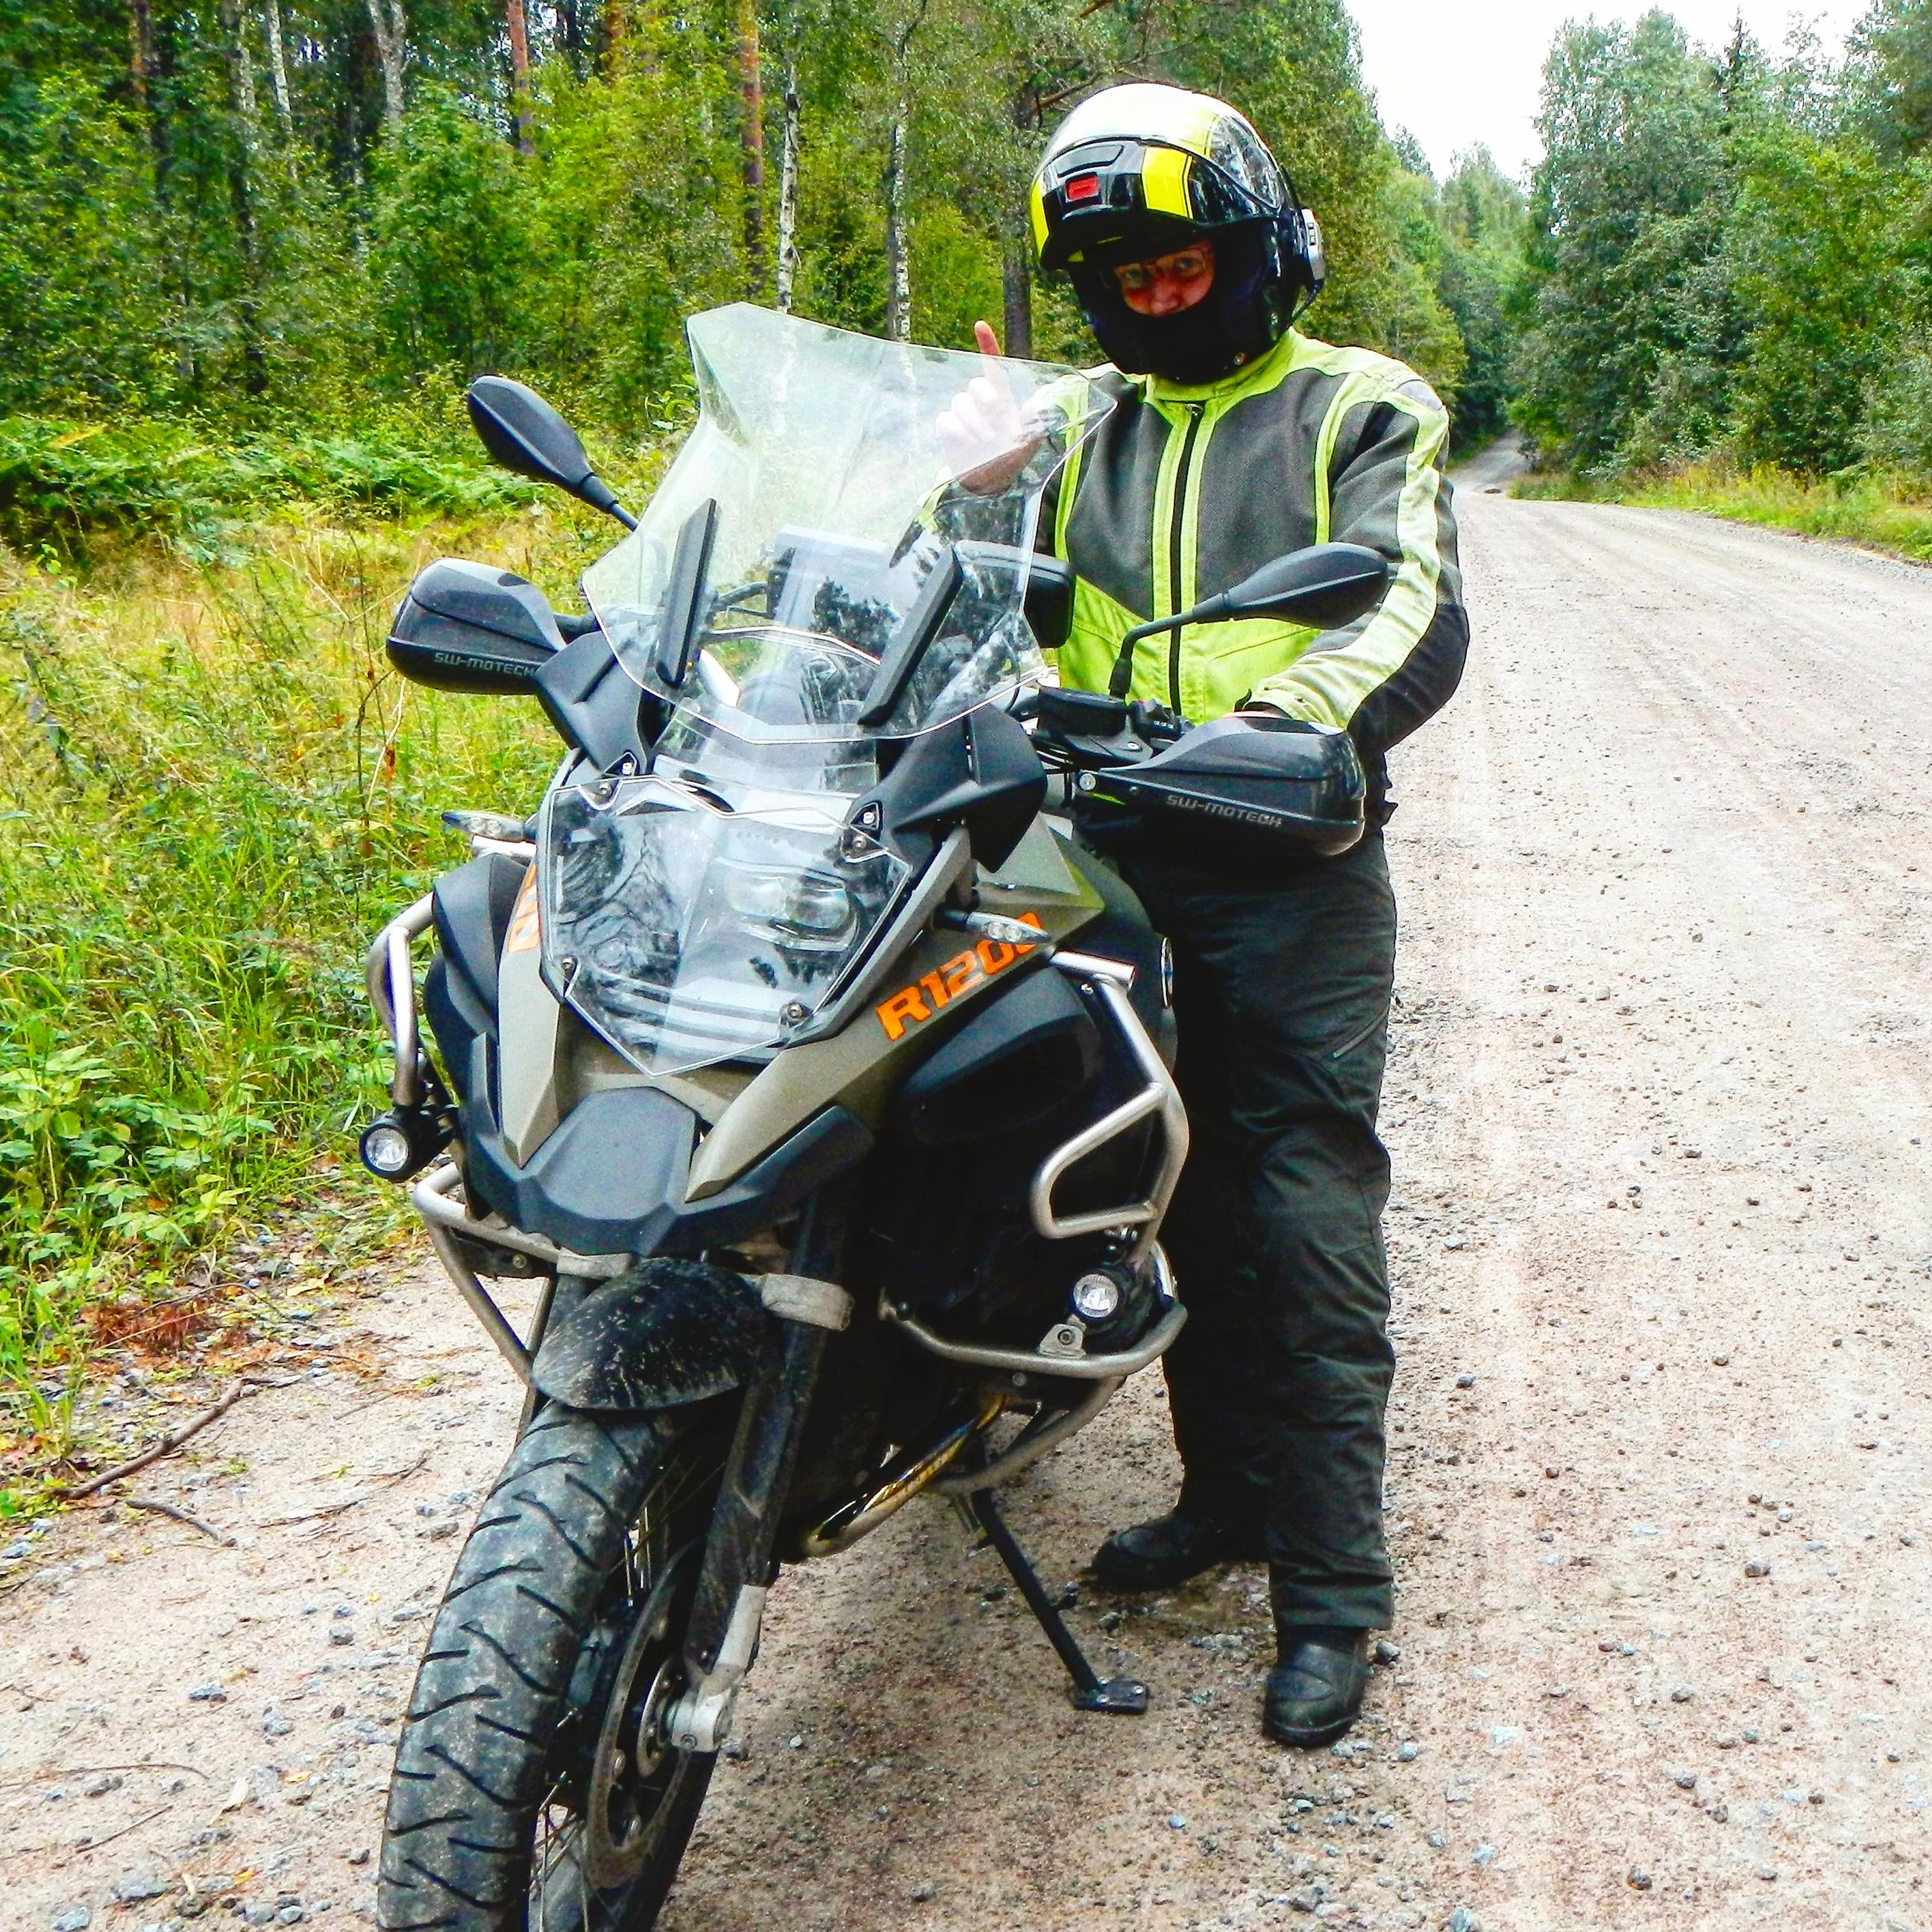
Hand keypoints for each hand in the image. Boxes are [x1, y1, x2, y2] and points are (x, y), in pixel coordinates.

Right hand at [936, 320, 1041, 493]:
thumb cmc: (1009, 460)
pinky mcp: (948, 429)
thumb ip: (1031, 426)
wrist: (989, 482)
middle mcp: (980, 404)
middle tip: (995, 417)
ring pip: (960, 402)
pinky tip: (967, 443)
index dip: (987, 346)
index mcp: (1001, 400)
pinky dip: (957, 431)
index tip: (980, 326)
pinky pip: (946, 420)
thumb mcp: (1027, 446)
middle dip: (985, 398)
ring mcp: (962, 415)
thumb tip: (1031, 405)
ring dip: (973, 421)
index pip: (993, 368)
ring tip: (985, 441)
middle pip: (975, 384)